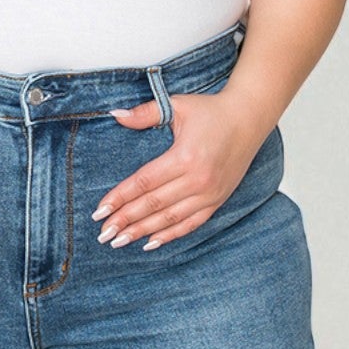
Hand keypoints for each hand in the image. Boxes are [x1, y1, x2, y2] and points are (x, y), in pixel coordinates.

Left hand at [91, 91, 268, 249]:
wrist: (249, 118)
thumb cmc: (212, 111)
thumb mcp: (177, 106)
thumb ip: (145, 113)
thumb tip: (115, 116)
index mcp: (184, 156)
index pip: (143, 183)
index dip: (119, 198)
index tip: (99, 211)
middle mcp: (198, 179)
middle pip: (153, 205)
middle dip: (125, 221)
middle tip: (103, 233)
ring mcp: (209, 193)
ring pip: (169, 219)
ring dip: (142, 232)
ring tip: (119, 241)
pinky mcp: (218, 200)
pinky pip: (191, 224)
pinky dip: (170, 235)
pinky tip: (150, 243)